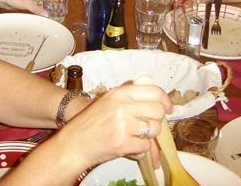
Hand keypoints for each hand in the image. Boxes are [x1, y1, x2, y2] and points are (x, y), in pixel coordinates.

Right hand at [58, 83, 172, 169]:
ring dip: (148, 136)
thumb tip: (159, 100)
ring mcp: (123, 124)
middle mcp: (122, 106)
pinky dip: (140, 149)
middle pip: (158, 111)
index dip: (165, 101)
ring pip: (154, 129)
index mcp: (120, 93)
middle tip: (148, 125)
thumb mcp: (108, 101)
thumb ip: (130, 98)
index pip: (154, 91)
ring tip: (135, 136)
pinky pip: (145, 146)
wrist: (73, 144)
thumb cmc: (90, 123)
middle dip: (156, 120)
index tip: (167, 108)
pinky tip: (129, 147)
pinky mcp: (122, 143)